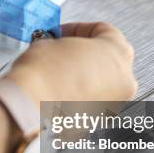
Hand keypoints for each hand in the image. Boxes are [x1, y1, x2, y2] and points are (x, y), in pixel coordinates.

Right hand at [6, 22, 136, 102]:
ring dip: (84, 79)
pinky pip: (91, 105)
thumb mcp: (50, 43)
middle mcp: (123, 80)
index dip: (79, 29)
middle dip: (85, 55)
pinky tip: (57, 94)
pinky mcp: (98, 123)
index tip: (64, 33)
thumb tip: (60, 50)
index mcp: (118, 52)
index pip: (105, 31)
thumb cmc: (43, 76)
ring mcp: (113, 105)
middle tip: (63, 52)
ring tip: (58, 75)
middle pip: (109, 60)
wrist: (30, 108)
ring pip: (103, 86)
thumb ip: (64, 44)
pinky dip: (77, 99)